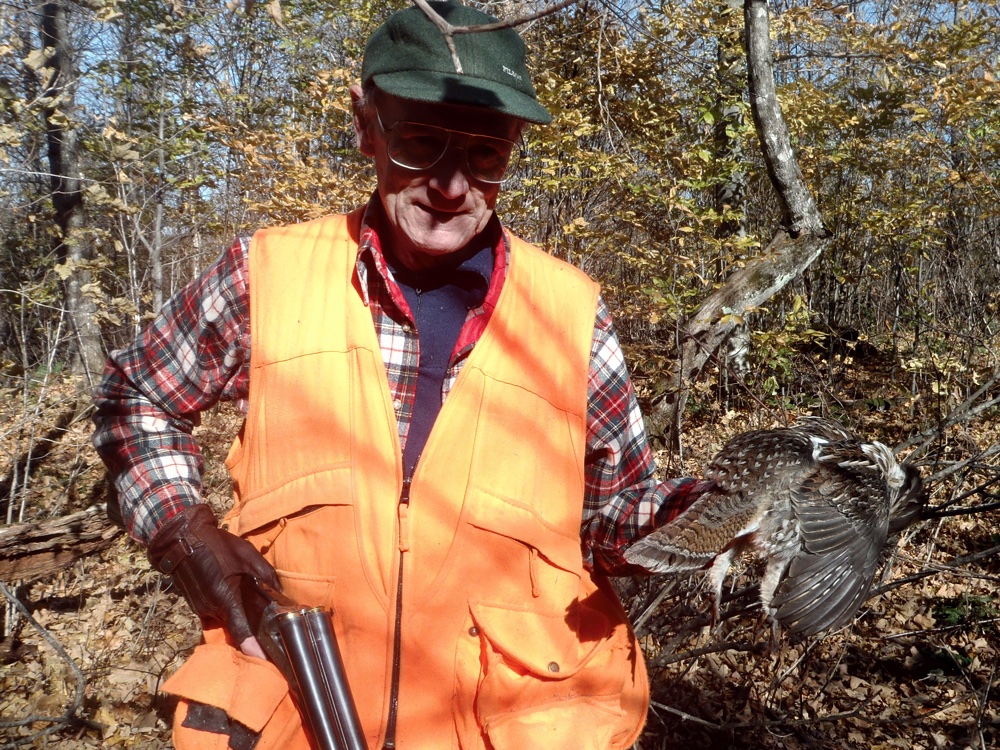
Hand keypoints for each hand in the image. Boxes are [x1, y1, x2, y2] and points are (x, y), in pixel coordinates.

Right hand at [147, 504, 280, 655]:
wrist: (181, 539)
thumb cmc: (218, 546)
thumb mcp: (248, 556)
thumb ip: (266, 576)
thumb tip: (281, 593)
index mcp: (225, 599)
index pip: (241, 632)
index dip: (253, 649)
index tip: (265, 661)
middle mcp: (212, 609)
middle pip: (236, 628)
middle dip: (253, 633)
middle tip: (272, 634)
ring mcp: (202, 609)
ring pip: (226, 620)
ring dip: (240, 619)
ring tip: (257, 614)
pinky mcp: (197, 605)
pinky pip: (217, 613)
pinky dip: (228, 610)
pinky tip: (236, 599)